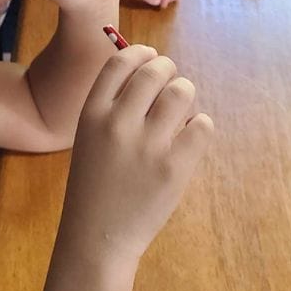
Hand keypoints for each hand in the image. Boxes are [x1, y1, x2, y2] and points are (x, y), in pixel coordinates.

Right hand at [59, 45, 212, 263]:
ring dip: (185, 93)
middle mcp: (118, 123)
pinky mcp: (174, 168)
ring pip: (181, 92)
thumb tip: (153, 68)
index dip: (140, 52)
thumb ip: (113, 103)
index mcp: (92, 113)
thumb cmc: (95, 183)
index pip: (120, 62)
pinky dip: (200, 124)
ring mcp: (148, 145)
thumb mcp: (89, 135)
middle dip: (168, 69)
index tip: (152, 56)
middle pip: (154, 71)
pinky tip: (190, 134)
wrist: (97, 237)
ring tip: (182, 109)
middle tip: (171, 80)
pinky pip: (202, 125)